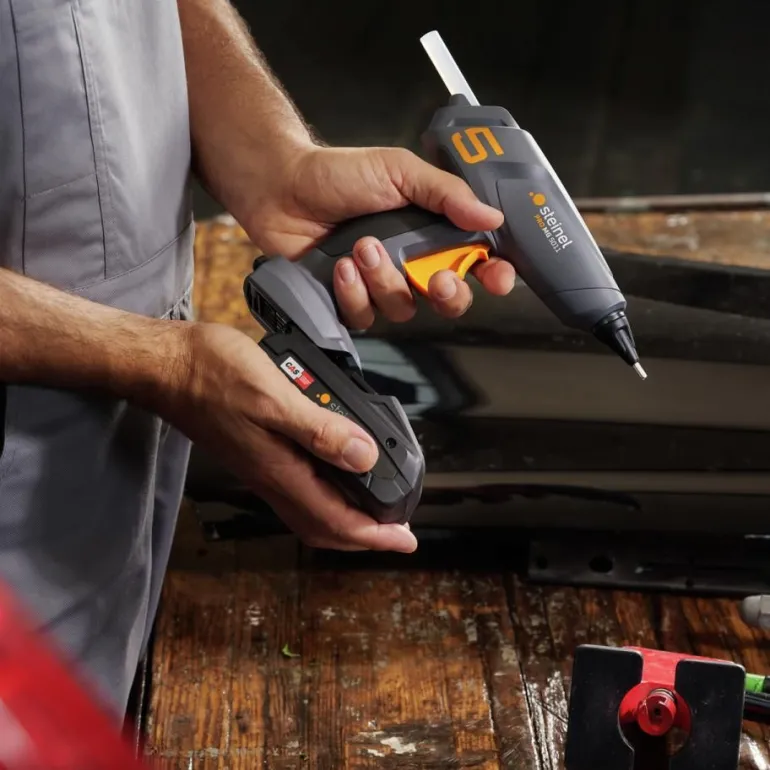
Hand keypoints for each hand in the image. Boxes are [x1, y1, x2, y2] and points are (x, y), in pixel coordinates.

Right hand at [161, 322, 416, 552]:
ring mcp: (262, 468)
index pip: (337, 521)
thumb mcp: (273, 396)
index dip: (376, 536)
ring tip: (375, 505)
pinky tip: (336, 470)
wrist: (166, 367)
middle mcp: (271, 477)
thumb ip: (319, 430)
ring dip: (346, 516)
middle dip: (364, 536)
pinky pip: (298, 489)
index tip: (405, 540)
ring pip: (311, 511)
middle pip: (324, 527)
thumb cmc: (210, 375)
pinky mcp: (256, 454)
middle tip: (395, 530)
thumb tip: (364, 456)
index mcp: (280, 470)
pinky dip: (325, 492)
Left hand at [240, 146, 515, 327]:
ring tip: (363, 247)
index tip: (498, 278)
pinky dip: (354, 293)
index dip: (493, 274)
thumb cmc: (339, 174)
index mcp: (431, 230)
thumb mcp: (400, 171)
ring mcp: (380, 284)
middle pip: (449, 299)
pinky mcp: (349, 300)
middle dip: (448, 294)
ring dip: (386, 282)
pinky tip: (340, 266)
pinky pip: (365, 317)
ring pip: (405, 310)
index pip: (475, 261)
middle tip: (436, 279)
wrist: (282, 187)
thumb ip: (446, 194)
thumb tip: (492, 217)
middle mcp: (410, 262)